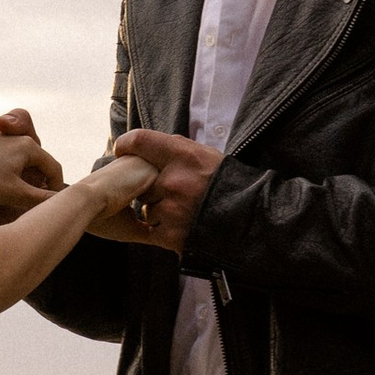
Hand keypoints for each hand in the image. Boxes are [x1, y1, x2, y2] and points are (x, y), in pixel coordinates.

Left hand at [0, 107, 64, 217]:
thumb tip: (60, 203)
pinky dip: (4, 178)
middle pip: (37, 164)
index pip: (53, 167)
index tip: (53, 205)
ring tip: (9, 198)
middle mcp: (14, 140)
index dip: (56, 188)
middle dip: (37, 183)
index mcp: (27, 145)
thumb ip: (41, 199)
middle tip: (30, 202)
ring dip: (19, 182)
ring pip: (20, 164)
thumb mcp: (14, 193)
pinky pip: (3, 164)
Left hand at [93, 128, 220, 251]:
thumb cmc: (231, 186)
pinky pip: (152, 228)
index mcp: (184, 156)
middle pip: (142, 181)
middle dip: (150, 186)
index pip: (141, 141)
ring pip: (146, 206)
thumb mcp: (210, 157)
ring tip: (182, 211)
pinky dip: (162, 228)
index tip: (122, 149)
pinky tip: (181, 226)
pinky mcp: (170, 234)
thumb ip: (181, 151)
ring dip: (157, 209)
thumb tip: (156, 146)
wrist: (253, 222)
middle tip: (169, 191)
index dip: (127, 144)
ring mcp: (170, 209)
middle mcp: (173, 181)